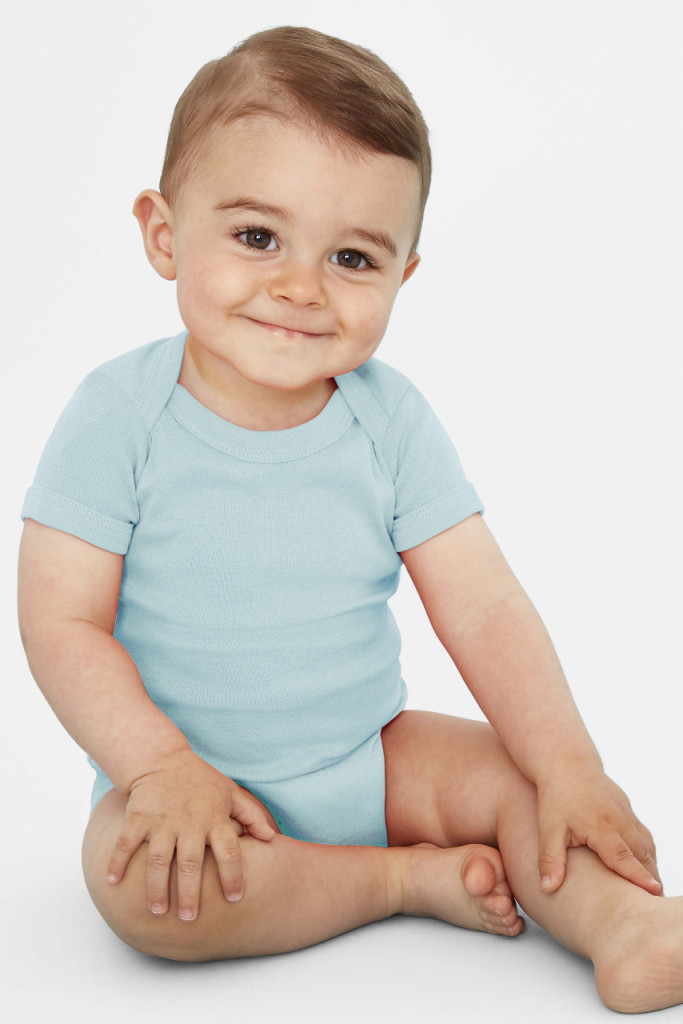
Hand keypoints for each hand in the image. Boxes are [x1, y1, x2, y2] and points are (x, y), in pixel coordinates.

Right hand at [105, 748, 275, 920]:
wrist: (162, 758)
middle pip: (191, 862)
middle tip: (189, 918)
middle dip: (190, 892)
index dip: (233, 875)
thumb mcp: (230, 792)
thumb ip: (252, 815)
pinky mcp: (137, 817)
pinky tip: (113, 882)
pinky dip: (118, 862)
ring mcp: (161, 820)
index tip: (234, 898)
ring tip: (158, 910)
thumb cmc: (200, 781)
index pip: (229, 850)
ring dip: (157, 887)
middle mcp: (189, 822)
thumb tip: (271, 838)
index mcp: (214, 818)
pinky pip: (126, 843)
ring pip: (158, 859)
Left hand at [536, 767, 661, 894]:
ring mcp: (626, 814)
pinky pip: (643, 836)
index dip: (639, 877)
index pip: (624, 857)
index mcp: (602, 826)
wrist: (566, 763)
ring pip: (646, 846)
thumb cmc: (555, 796)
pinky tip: (646, 867)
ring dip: (651, 868)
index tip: (655, 891)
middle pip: (642, 856)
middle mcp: (620, 820)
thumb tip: (547, 889)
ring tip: (653, 892)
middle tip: (655, 904)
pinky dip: (648, 854)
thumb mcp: (548, 828)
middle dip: (651, 879)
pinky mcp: (627, 810)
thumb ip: (550, 859)